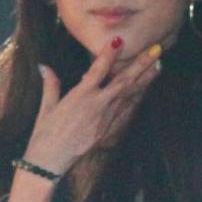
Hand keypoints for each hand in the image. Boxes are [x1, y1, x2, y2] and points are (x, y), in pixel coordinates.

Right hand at [23, 38, 161, 175]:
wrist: (50, 162)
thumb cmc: (44, 134)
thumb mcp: (46, 107)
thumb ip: (50, 85)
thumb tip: (44, 67)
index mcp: (80, 96)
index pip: (98, 70)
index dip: (108, 54)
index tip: (119, 39)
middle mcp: (97, 105)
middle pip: (123, 81)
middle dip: (141, 64)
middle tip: (156, 50)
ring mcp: (105, 119)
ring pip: (129, 95)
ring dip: (144, 80)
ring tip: (158, 65)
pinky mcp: (107, 131)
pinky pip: (126, 112)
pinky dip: (136, 100)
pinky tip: (145, 91)